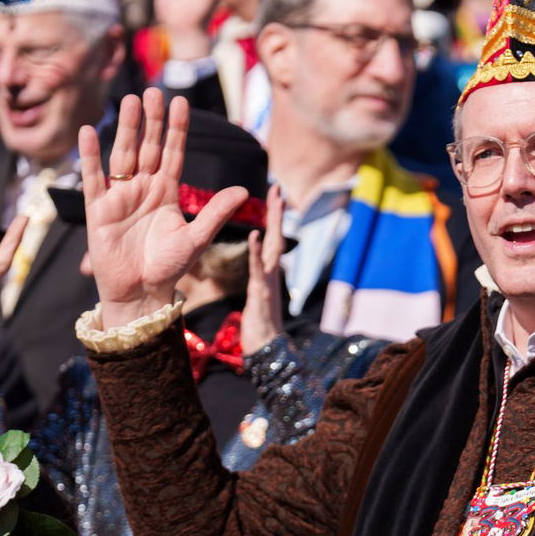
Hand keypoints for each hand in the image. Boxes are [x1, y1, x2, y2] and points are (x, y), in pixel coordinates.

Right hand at [82, 89, 251, 328]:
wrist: (142, 291)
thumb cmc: (170, 267)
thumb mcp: (197, 237)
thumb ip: (216, 212)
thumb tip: (243, 189)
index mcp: (167, 192)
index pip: (174, 153)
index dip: (177, 129)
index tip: (181, 102)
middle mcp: (144, 189)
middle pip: (149, 147)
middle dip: (152, 120)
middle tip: (153, 91)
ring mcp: (120, 196)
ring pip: (124, 155)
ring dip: (128, 129)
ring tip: (131, 100)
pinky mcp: (99, 209)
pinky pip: (94, 177)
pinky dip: (91, 155)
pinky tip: (90, 131)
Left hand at [240, 189, 285, 355]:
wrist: (265, 347)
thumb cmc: (260, 325)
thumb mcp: (260, 294)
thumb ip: (262, 276)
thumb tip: (263, 264)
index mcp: (269, 271)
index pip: (272, 238)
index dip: (274, 217)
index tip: (275, 194)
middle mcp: (273, 272)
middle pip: (277, 236)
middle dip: (277, 212)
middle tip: (278, 188)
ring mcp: (269, 281)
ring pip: (273, 247)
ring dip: (273, 223)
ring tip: (273, 202)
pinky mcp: (261, 292)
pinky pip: (259, 268)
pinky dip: (258, 251)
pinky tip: (256, 235)